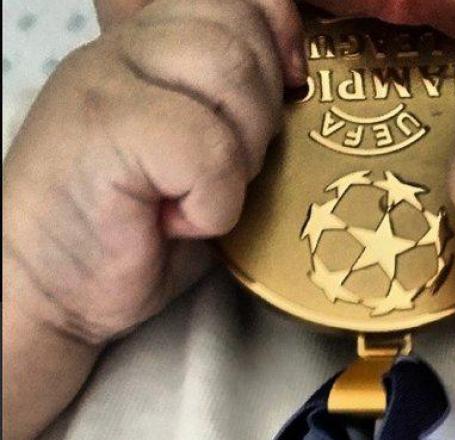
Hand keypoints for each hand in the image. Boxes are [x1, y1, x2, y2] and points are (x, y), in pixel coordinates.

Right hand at [4, 0, 304, 344]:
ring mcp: (107, 82)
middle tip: (231, 170)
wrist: (53, 288)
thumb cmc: (136, 231)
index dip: (278, 33)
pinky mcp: (103, 129)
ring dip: (240, 153)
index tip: (292, 85)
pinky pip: (206, 146)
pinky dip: (215, 201)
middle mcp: (126, 50)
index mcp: (151, 47)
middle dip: (262, 113)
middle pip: (238, 36)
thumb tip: (297, 82)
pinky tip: (181, 222)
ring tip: (204, 193)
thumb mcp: (198, 159)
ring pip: (227, 72)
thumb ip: (234, 106)